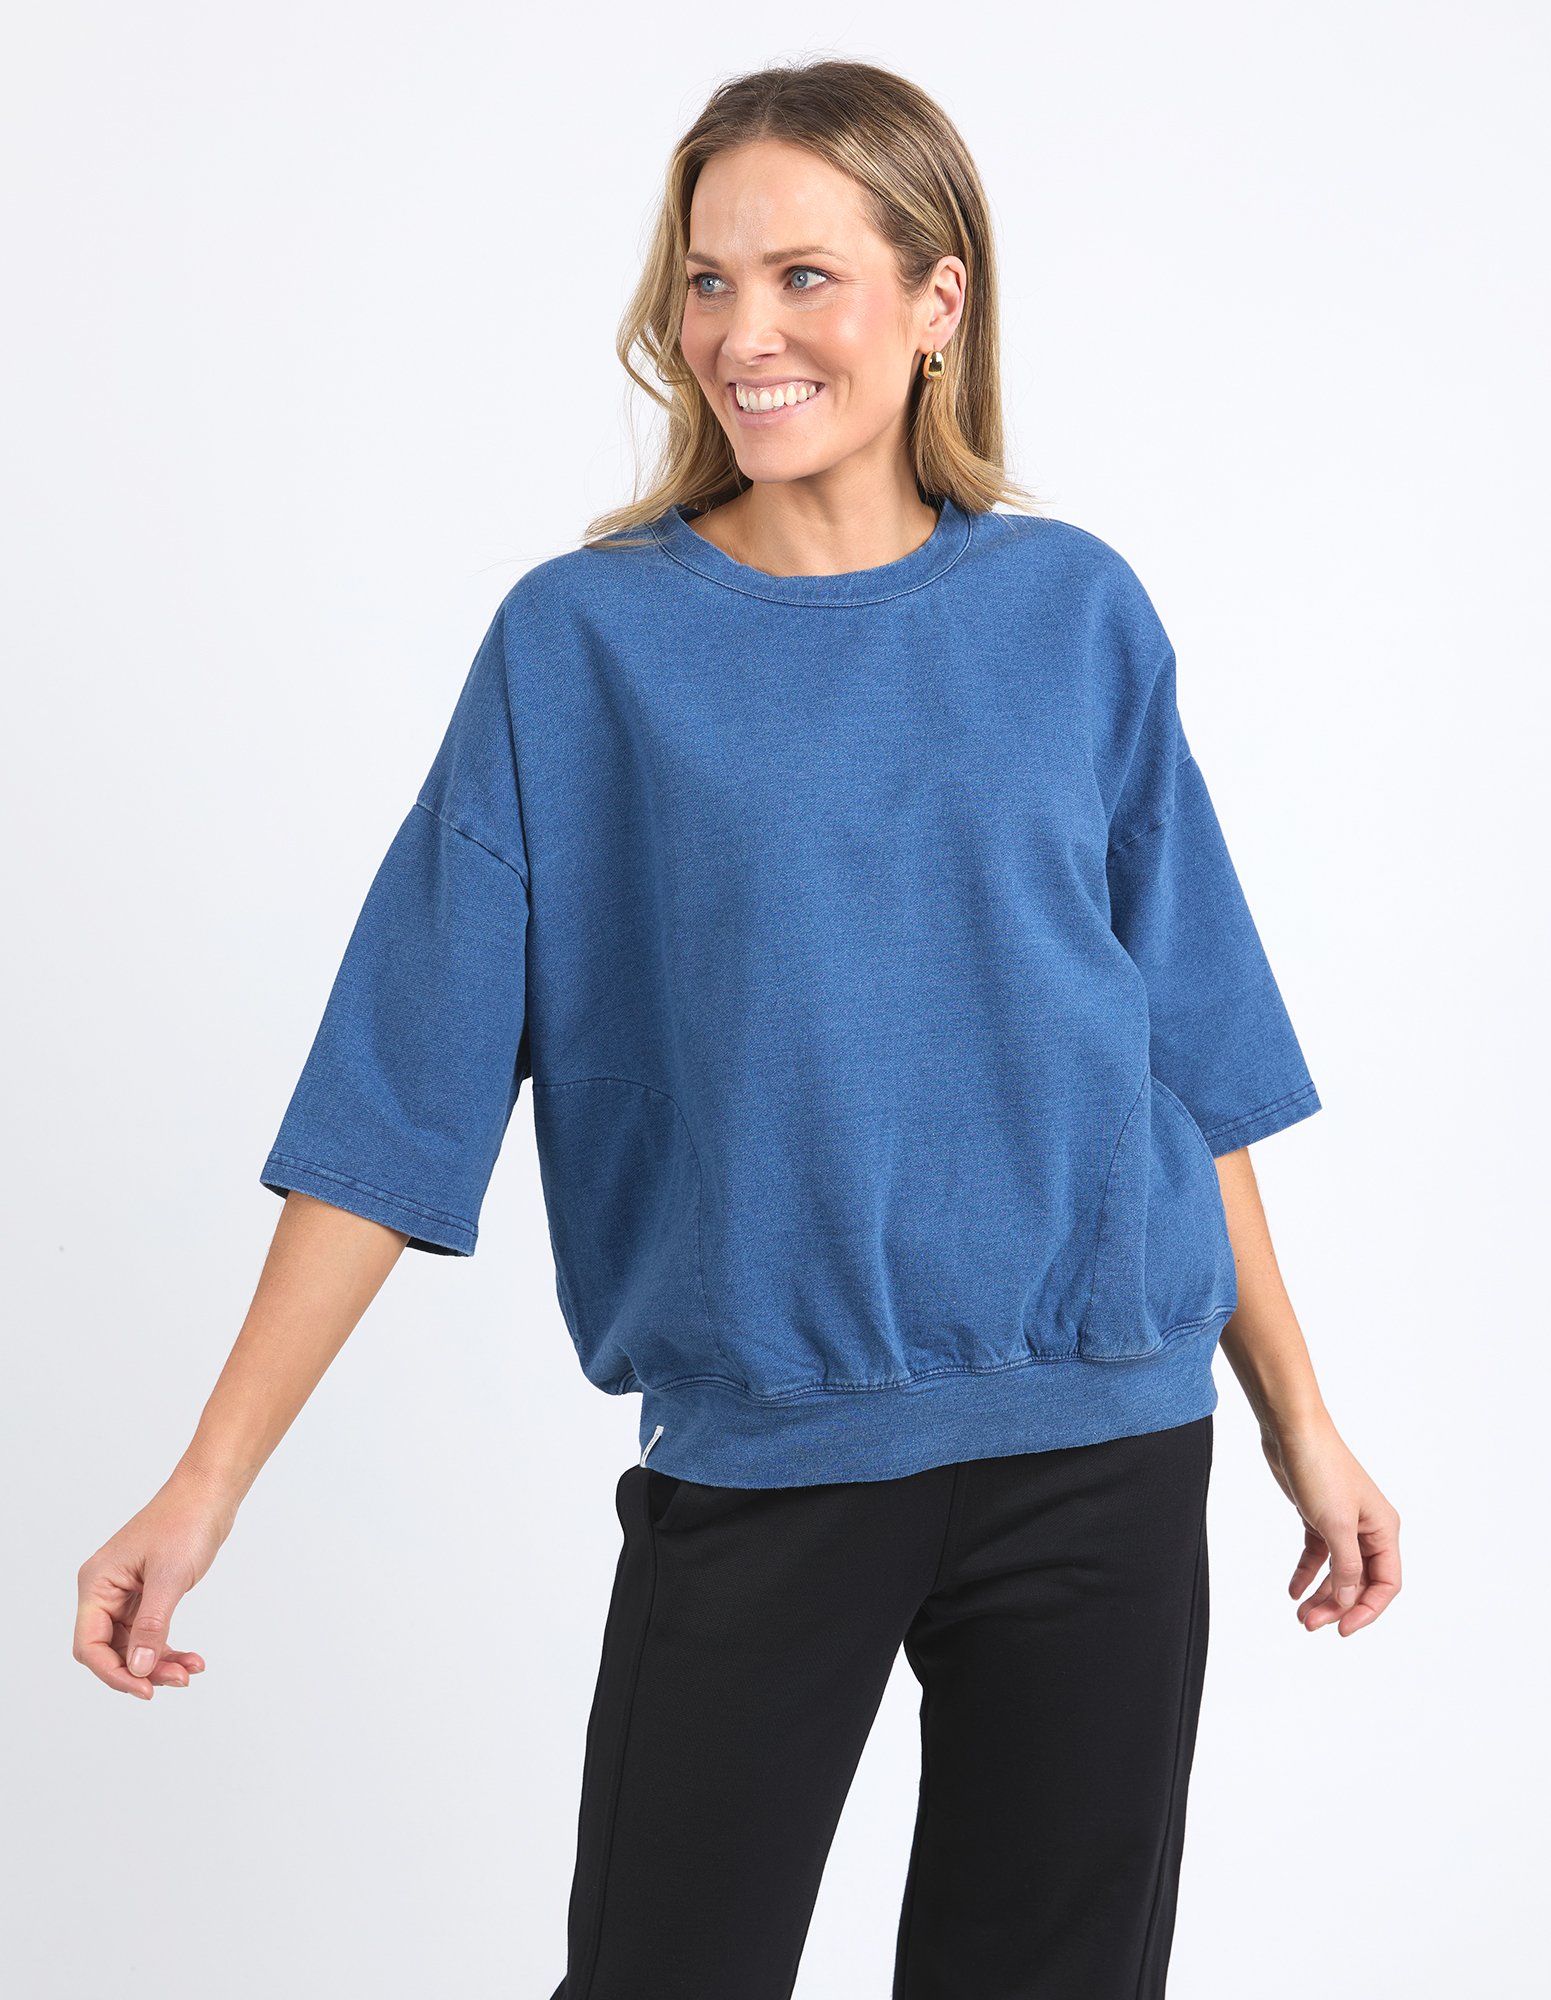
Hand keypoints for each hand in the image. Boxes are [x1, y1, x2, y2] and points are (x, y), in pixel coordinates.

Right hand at [74, 1468, 235, 1698]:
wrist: (210, 1494)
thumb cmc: (185, 1522)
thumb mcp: (169, 1578)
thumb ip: (151, 1626)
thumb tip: (136, 1668)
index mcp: (97, 1584)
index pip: (90, 1644)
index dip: (113, 1673)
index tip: (145, 1689)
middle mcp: (105, 1591)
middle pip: (110, 1649)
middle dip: (141, 1670)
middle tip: (177, 1680)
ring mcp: (126, 1593)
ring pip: (132, 1645)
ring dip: (158, 1662)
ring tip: (189, 1671)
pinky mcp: (147, 1594)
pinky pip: (150, 1632)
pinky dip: (168, 1647)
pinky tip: (191, 1658)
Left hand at [1258, 1412, 1401, 1635]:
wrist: (1292, 1430)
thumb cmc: (1320, 1469)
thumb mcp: (1336, 1524)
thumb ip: (1346, 1567)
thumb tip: (1350, 1601)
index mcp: (1383, 1529)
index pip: (1386, 1583)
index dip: (1367, 1610)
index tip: (1343, 1629)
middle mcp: (1368, 1529)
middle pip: (1360, 1581)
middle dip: (1338, 1606)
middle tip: (1310, 1624)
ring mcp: (1343, 1523)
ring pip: (1338, 1571)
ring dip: (1322, 1595)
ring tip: (1301, 1616)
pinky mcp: (1319, 1516)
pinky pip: (1318, 1554)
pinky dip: (1307, 1573)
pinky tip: (1293, 1591)